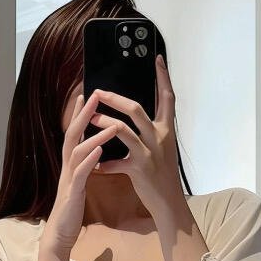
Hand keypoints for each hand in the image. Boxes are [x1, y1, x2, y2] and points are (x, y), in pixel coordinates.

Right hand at [41, 89, 119, 257]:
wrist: (60, 234)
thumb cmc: (71, 210)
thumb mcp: (79, 184)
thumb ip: (84, 168)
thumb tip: (93, 156)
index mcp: (71, 164)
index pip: (75, 133)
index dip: (79, 114)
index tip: (87, 94)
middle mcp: (67, 167)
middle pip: (73, 134)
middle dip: (83, 114)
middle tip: (94, 94)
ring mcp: (68, 178)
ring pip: (78, 150)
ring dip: (94, 135)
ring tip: (110, 123)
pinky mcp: (73, 192)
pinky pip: (81, 172)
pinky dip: (90, 159)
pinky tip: (100, 150)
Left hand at [87, 53, 186, 219]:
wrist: (169, 203)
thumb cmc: (163, 176)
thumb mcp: (162, 149)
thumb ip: (151, 133)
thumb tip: (137, 119)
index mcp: (166, 130)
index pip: (167, 97)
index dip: (163, 77)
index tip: (157, 58)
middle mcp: (159, 138)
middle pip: (136, 109)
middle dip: (115, 99)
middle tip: (99, 92)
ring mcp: (149, 153)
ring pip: (123, 129)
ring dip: (104, 123)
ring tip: (90, 118)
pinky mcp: (139, 169)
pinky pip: (116, 162)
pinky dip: (104, 164)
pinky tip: (95, 166)